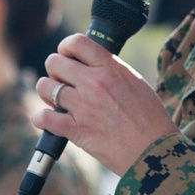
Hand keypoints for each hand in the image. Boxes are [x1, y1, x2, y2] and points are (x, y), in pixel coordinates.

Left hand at [36, 34, 177, 175]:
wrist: (154, 151)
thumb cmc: (150, 119)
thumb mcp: (135, 82)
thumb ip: (111, 70)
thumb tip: (90, 66)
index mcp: (110, 68)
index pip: (76, 42)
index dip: (66, 48)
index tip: (67, 56)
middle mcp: (94, 83)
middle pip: (54, 62)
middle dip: (54, 71)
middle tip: (62, 82)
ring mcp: (83, 106)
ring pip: (45, 87)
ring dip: (46, 93)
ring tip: (57, 101)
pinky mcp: (76, 130)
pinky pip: (43, 117)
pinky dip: (41, 118)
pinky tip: (48, 119)